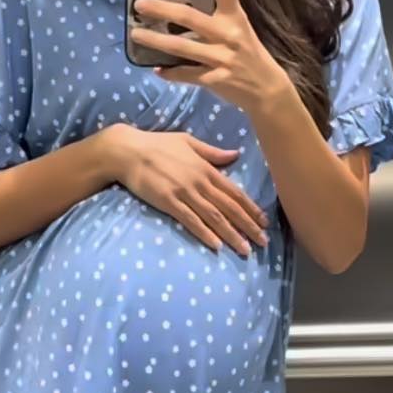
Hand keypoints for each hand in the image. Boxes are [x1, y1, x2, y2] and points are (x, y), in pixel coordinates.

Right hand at [104, 126, 269, 255]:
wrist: (128, 150)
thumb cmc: (157, 144)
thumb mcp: (188, 141)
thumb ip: (212, 152)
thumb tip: (235, 154)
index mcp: (206, 168)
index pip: (235, 192)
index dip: (251, 208)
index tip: (265, 222)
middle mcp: (200, 182)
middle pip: (229, 208)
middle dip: (248, 226)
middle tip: (263, 243)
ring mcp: (184, 193)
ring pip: (214, 217)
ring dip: (231, 235)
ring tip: (245, 250)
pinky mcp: (168, 202)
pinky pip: (190, 221)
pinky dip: (205, 233)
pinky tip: (217, 245)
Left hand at [129, 0, 291, 116]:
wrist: (268, 89)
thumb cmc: (250, 54)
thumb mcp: (240, 30)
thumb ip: (217, 19)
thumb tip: (180, 10)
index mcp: (236, 16)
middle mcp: (228, 34)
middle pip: (189, 17)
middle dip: (161, 10)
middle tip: (139, 4)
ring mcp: (221, 58)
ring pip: (180, 47)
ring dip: (155, 40)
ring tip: (136, 34)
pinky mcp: (214, 80)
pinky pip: (185, 74)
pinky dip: (169, 72)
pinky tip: (156, 69)